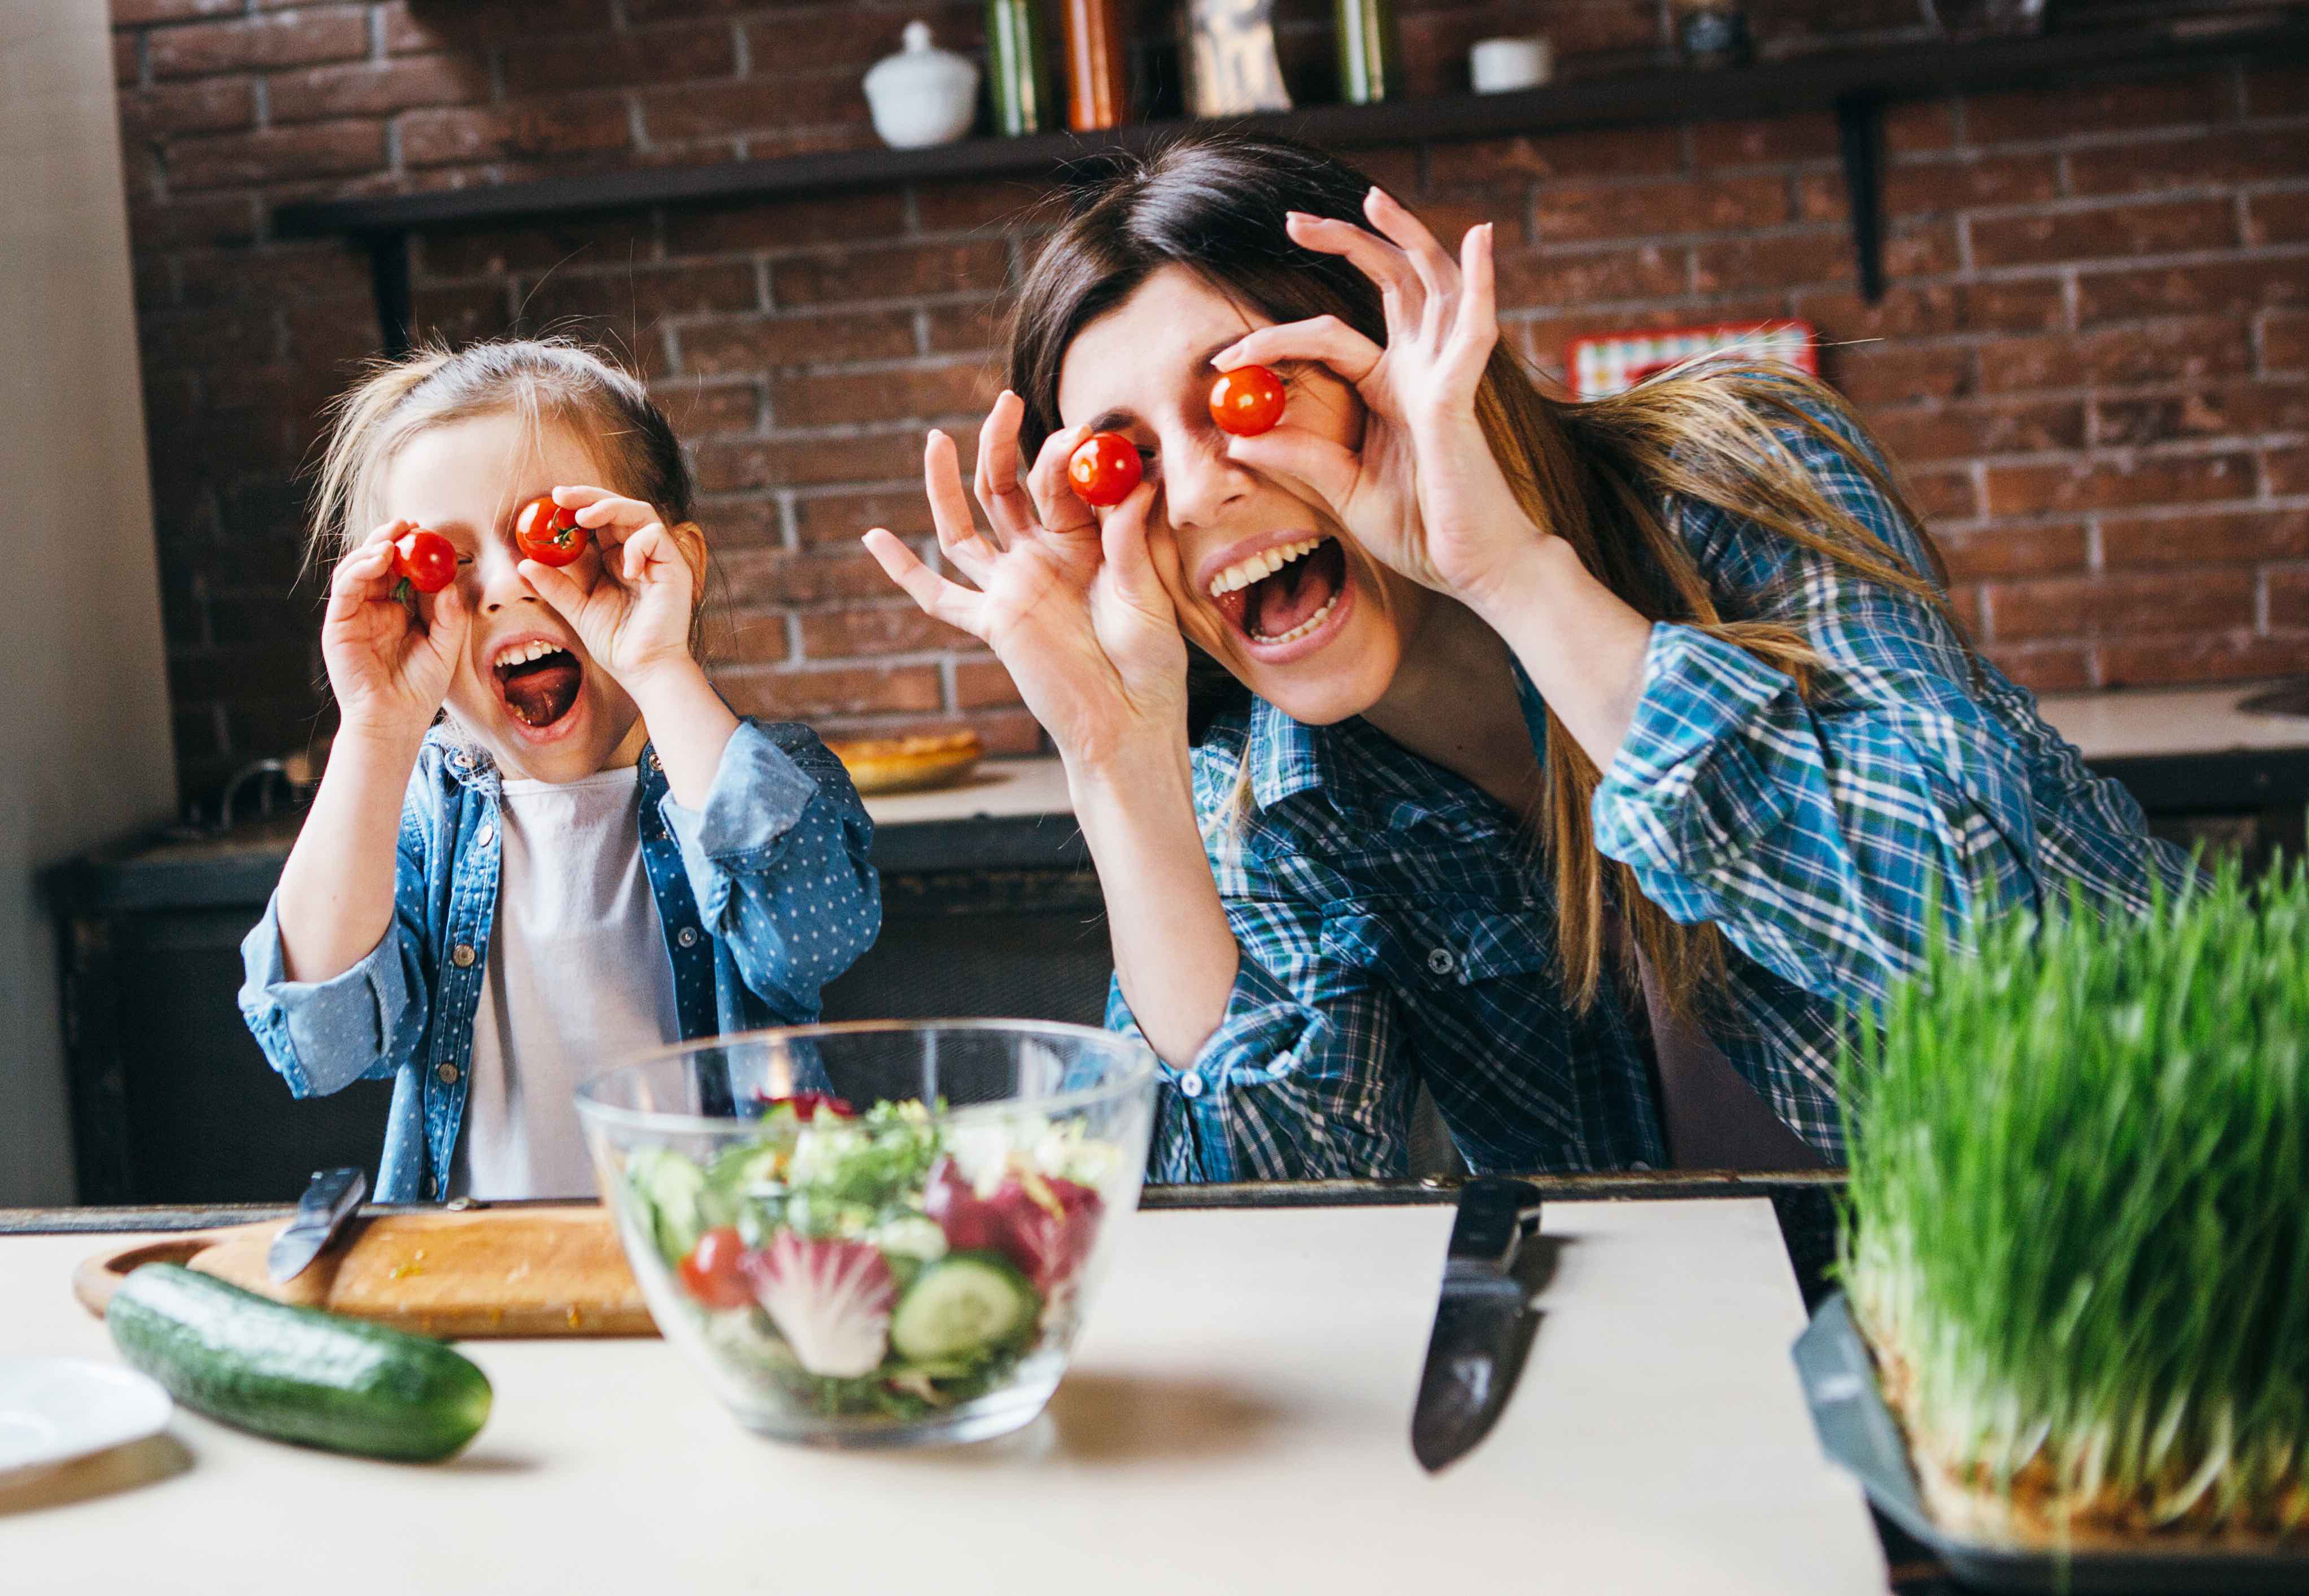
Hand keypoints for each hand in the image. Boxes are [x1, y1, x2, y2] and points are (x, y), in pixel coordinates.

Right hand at [321, 519, 469, 742]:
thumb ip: (448, 613)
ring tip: (394, 538)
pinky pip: (345, 588)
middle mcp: (374, 608)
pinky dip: (359, 568)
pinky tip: (378, 558)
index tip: (429, 533)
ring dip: (373, 548)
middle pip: (377, 563)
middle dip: (391, 539)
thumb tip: (448, 582)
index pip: (403, 570)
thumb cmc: (420, 688)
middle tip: (409, 525)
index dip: (413, 550)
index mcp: (399, 610)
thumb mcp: (445, 645)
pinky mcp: (338, 624)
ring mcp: (355, 614)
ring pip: (357, 569)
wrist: (395, 720)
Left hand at [518, 487, 701, 689]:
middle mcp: (637, 553)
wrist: (642, 669)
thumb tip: (523, 564)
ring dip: (610, 507)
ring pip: (640, 512)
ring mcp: (657, 559)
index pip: (598, 521)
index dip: (576, 507)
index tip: (550, 502)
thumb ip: (554, 585)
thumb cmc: (615, 642)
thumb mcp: (576, 609)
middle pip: (618, 508)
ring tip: (584, 517)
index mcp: (615, 559)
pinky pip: (657, 536)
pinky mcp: (674, 568)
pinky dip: (637, 544)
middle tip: (560, 496)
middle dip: (589, 497)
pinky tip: (624, 568)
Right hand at [863, 392, 1188, 774]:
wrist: (1129, 721)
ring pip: (966, 527)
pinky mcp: (992, 622)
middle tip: (1004, 401)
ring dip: (946, 484)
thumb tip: (1133, 480)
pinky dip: (904, 571)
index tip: (1084, 432)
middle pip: (1006, 489)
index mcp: (1084, 541)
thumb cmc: (1151, 661)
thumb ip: (1130, 540)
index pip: (1061, 483)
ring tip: (935, 438)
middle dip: (1001, 444)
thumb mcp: (1147, 593)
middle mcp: (1041, 557)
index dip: (1065, 456)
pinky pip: (939, 596)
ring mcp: (1012, 587)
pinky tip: (873, 538)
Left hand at [1213, 188, 1551, 617]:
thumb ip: (1297, 457)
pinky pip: (1475, 328)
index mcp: (1391, 389)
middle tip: (1293, 220)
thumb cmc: (1421, 531)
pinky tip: (1479, 238)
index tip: (1223, 358)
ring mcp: (1444, 375)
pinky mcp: (1461, 395)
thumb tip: (1236, 435)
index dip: (1276, 339)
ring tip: (1373, 196)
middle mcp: (1420, 370)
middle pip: (1386, 283)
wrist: (1475, 569)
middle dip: (1344, 243)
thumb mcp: (1343, 490)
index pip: (1330, 338)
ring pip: (1429, 284)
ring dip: (1405, 235)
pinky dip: (1479, 281)